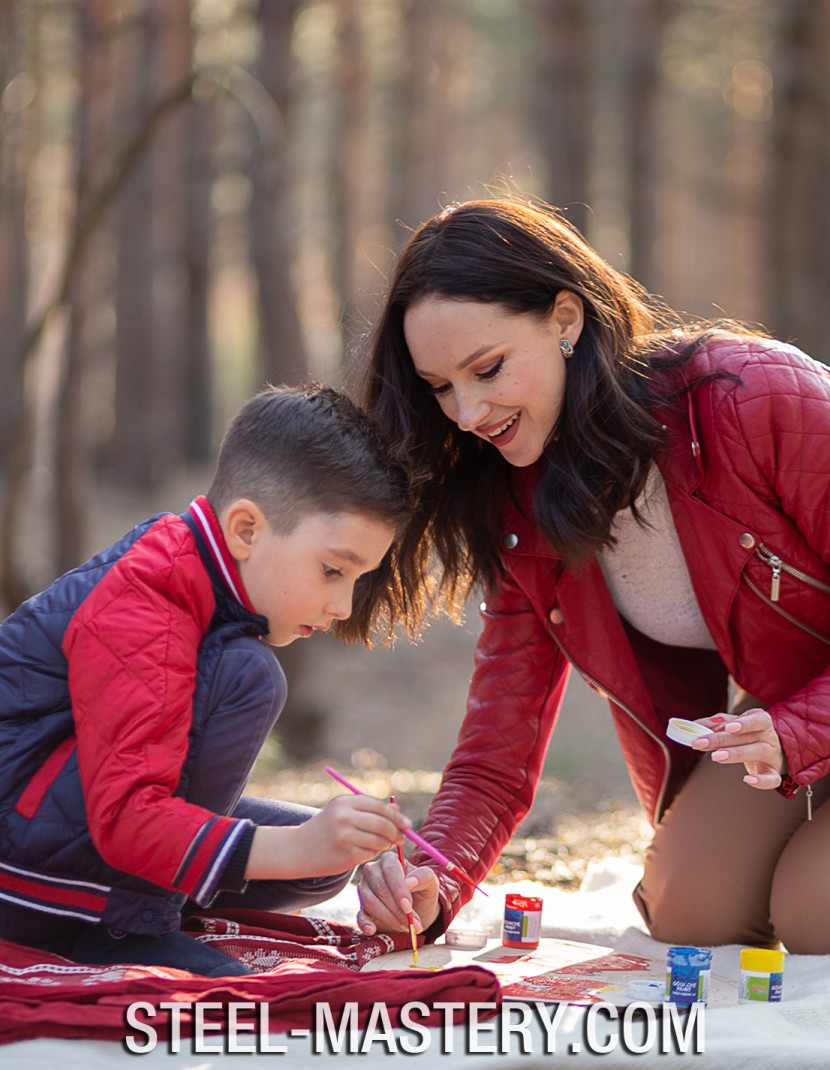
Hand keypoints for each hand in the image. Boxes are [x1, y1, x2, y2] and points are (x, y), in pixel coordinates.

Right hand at [288, 795, 410, 874]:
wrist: (299, 849)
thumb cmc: (326, 828)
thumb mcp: (343, 811)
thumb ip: (369, 810)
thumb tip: (399, 813)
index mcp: (345, 802)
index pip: (380, 807)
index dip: (397, 816)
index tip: (407, 824)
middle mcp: (345, 817)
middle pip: (383, 824)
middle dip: (396, 832)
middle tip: (401, 838)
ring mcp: (345, 837)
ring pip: (379, 841)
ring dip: (385, 844)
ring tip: (380, 844)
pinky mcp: (346, 855)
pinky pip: (370, 854)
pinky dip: (372, 854)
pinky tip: (364, 852)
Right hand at [356, 849, 439, 935]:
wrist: (418, 910)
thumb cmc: (422, 891)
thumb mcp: (430, 882)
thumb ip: (423, 877)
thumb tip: (409, 882)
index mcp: (389, 860)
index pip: (390, 871)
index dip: (398, 889)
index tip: (408, 906)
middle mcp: (373, 871)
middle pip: (379, 888)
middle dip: (397, 908)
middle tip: (412, 923)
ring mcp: (365, 890)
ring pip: (370, 902)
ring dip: (389, 918)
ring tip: (407, 927)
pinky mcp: (362, 909)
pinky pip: (360, 916)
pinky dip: (365, 924)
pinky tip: (372, 930)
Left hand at [691, 709, 784, 788]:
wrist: (776, 750)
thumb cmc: (749, 734)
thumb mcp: (735, 724)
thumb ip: (715, 723)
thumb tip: (695, 725)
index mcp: (761, 721)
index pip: (757, 719)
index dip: (744, 723)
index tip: (728, 727)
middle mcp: (769, 737)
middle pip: (749, 737)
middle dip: (723, 740)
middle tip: (702, 744)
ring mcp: (772, 755)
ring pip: (759, 753)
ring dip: (736, 754)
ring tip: (716, 757)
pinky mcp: (774, 772)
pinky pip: (773, 778)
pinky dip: (762, 781)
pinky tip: (747, 779)